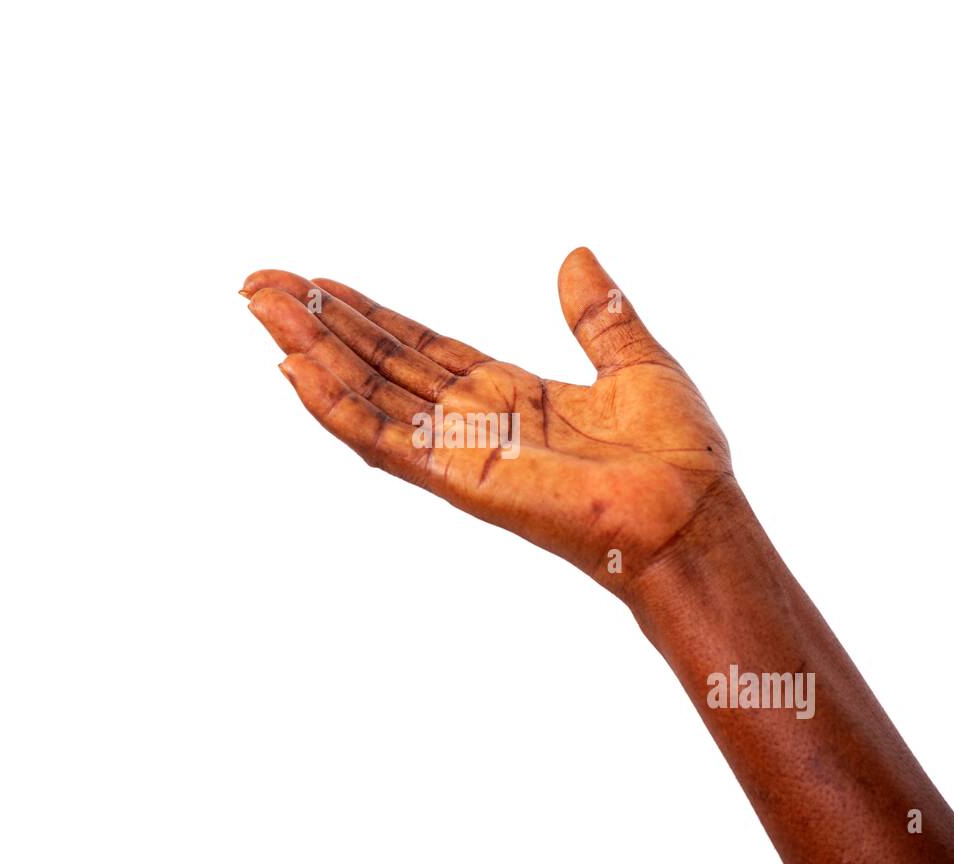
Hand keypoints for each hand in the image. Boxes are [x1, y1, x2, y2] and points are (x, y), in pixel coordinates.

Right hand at [242, 248, 732, 595]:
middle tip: (260, 283)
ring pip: (366, 395)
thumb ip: (598, 315)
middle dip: (320, 323)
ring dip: (312, 352)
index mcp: (509, 394)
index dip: (369, 314)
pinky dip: (335, 408)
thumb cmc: (676, 457)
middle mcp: (473, 421)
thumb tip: (575, 257)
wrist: (693, 516)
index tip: (321, 280)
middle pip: (378, 365)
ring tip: (262, 307)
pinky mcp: (458, 477)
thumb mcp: (636, 362)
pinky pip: (383, 440)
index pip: (420, 347)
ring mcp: (459, 451)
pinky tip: (293, 371)